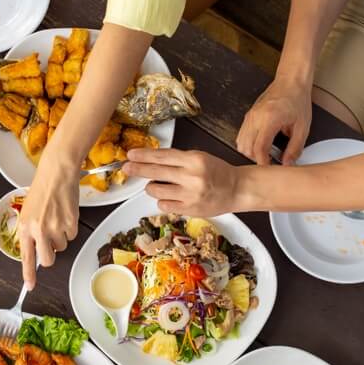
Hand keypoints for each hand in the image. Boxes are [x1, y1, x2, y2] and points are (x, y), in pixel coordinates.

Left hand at [18, 159, 79, 289]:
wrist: (56, 174)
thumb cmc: (42, 190)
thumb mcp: (28, 212)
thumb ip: (30, 232)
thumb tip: (36, 250)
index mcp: (25, 227)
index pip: (26, 257)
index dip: (28, 274)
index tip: (30, 286)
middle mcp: (38, 230)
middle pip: (48, 259)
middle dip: (50, 255)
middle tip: (50, 242)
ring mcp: (55, 228)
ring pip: (62, 247)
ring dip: (61, 237)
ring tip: (56, 218)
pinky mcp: (70, 224)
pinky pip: (72, 236)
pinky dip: (70, 228)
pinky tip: (65, 215)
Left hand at [125, 148, 242, 216]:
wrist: (237, 189)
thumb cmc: (217, 172)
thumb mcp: (199, 158)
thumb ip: (177, 160)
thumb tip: (150, 160)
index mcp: (194, 160)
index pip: (162, 156)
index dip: (144, 155)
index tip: (130, 155)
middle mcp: (191, 177)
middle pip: (156, 172)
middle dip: (138, 169)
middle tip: (126, 168)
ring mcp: (190, 195)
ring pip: (156, 191)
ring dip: (151, 187)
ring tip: (156, 185)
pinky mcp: (189, 209)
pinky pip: (164, 205)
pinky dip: (162, 200)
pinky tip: (168, 197)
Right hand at [237, 78, 311, 164]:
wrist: (291, 82)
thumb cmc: (297, 100)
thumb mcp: (302, 127)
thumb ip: (295, 147)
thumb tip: (288, 162)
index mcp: (270, 119)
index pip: (259, 147)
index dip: (262, 162)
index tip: (269, 168)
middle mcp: (256, 117)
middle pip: (247, 147)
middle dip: (256, 158)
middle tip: (268, 161)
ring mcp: (250, 116)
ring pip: (241, 142)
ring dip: (251, 152)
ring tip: (264, 154)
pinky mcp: (248, 116)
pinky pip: (241, 135)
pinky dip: (248, 144)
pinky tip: (259, 145)